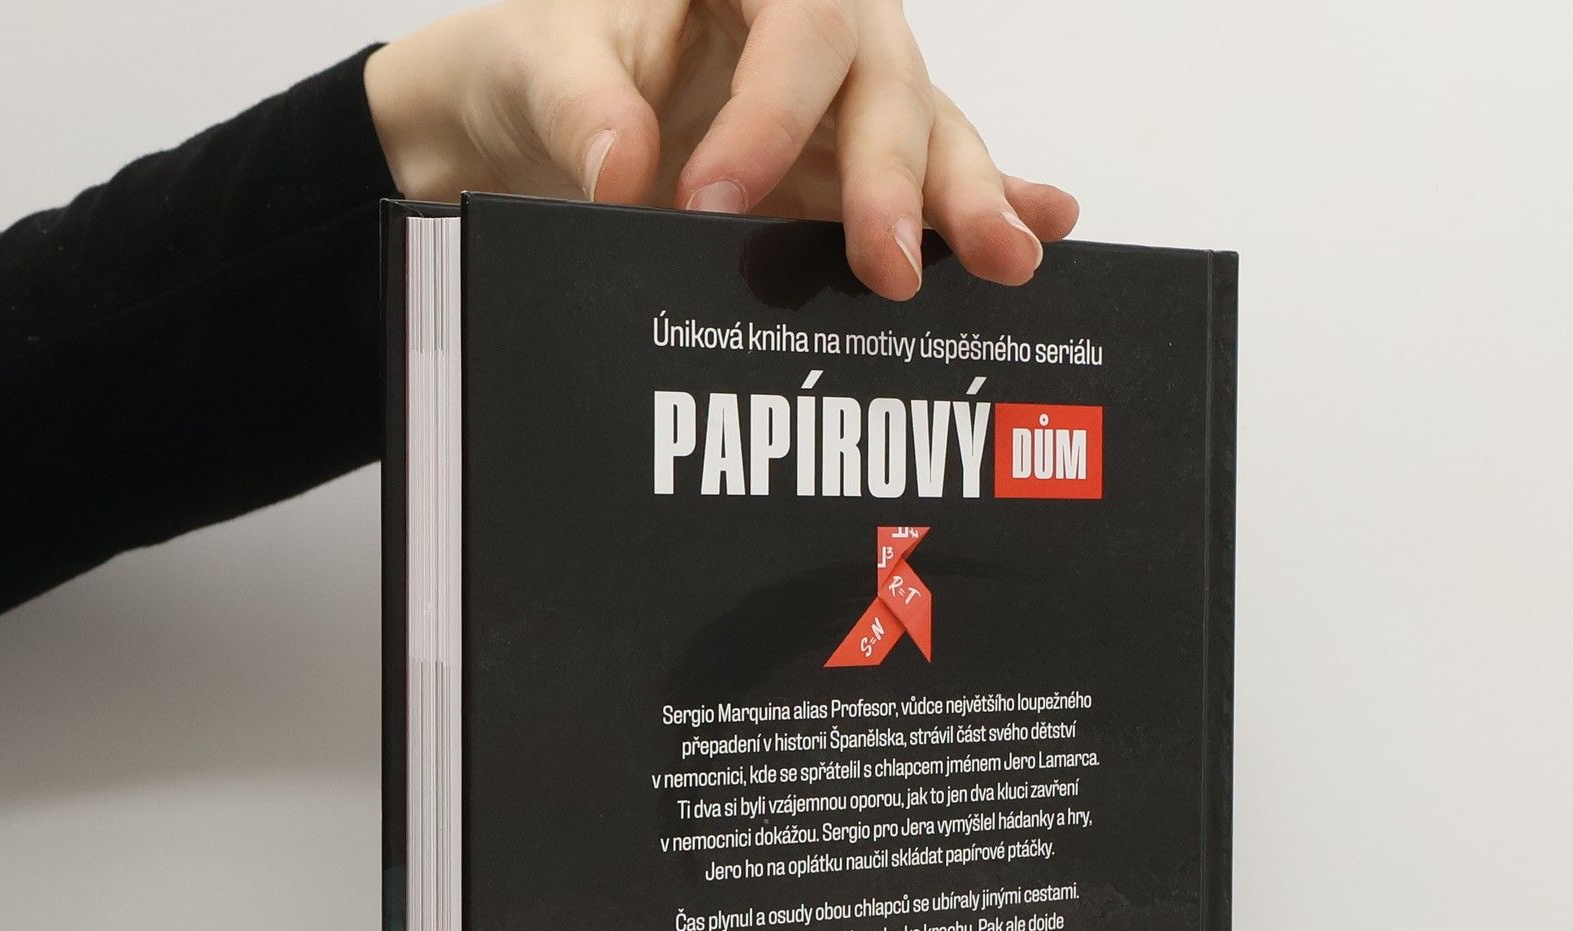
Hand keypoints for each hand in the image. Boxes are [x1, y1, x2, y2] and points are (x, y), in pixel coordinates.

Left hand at [364, 0, 1078, 299]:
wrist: (527, 117)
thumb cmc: (537, 66)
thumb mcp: (535, 67)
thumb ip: (580, 109)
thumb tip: (624, 171)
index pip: (797, 23)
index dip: (771, 115)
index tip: (714, 200)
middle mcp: (811, 22)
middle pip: (884, 82)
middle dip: (896, 177)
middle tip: (889, 265)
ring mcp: (840, 96)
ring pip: (924, 133)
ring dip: (965, 199)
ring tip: (1008, 258)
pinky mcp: (845, 166)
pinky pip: (924, 177)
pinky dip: (980, 200)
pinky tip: (1046, 224)